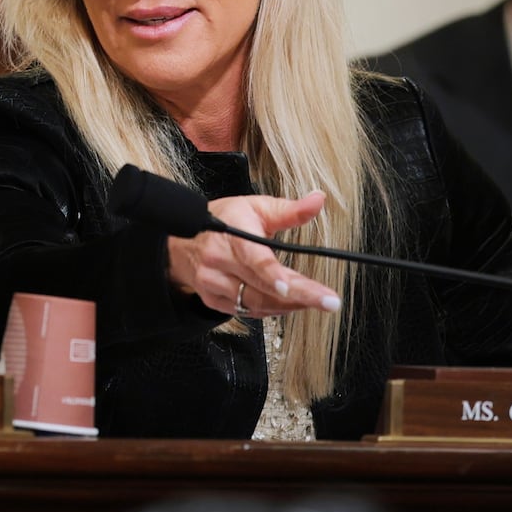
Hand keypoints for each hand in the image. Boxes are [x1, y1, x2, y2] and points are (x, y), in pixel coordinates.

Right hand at [167, 190, 341, 317]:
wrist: (181, 240)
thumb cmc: (224, 219)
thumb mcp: (255, 207)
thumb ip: (289, 209)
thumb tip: (318, 200)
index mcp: (231, 234)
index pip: (254, 259)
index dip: (273, 276)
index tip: (293, 286)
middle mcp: (219, 262)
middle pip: (262, 287)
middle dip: (299, 296)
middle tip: (330, 301)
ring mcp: (214, 284)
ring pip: (255, 304)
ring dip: (289, 305)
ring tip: (316, 301)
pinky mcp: (213, 301)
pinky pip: (247, 312)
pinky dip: (272, 309)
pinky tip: (290, 304)